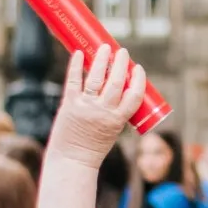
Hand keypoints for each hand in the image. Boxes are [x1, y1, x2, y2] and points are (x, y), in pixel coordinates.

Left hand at [52, 48, 147, 168]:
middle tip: (123, 52)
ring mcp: (85, 106)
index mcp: (118, 120)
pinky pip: (73, 81)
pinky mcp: (69, 104)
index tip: (138, 68)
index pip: (134, 95)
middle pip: (116, 82)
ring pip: (96, 78)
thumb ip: (116, 110)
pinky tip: (79, 53)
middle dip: (121, 64)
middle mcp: (102, 111)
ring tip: (106, 48)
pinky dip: (76, 66)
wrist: (71, 160)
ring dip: (102, 60)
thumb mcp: (113, 130)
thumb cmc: (93, 146)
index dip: (138, 79)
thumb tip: (117, 85)